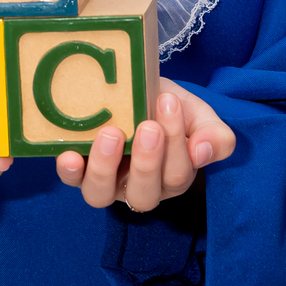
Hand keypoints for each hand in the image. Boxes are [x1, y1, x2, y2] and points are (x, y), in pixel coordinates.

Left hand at [55, 78, 234, 211]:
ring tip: (111, 134)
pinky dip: (69, 172)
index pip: (177, 174)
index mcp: (172, 177)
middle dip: (146, 161)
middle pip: (144, 194)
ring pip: (102, 195)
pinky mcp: (80, 172)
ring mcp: (108, 183)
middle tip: (147, 126)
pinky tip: (69, 155)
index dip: (176, 142)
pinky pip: (72, 181)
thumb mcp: (198, 115)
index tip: (169, 102)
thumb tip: (203, 152)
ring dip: (105, 167)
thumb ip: (215, 136)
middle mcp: (139, 187)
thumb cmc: (168, 106)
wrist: (139, 90)